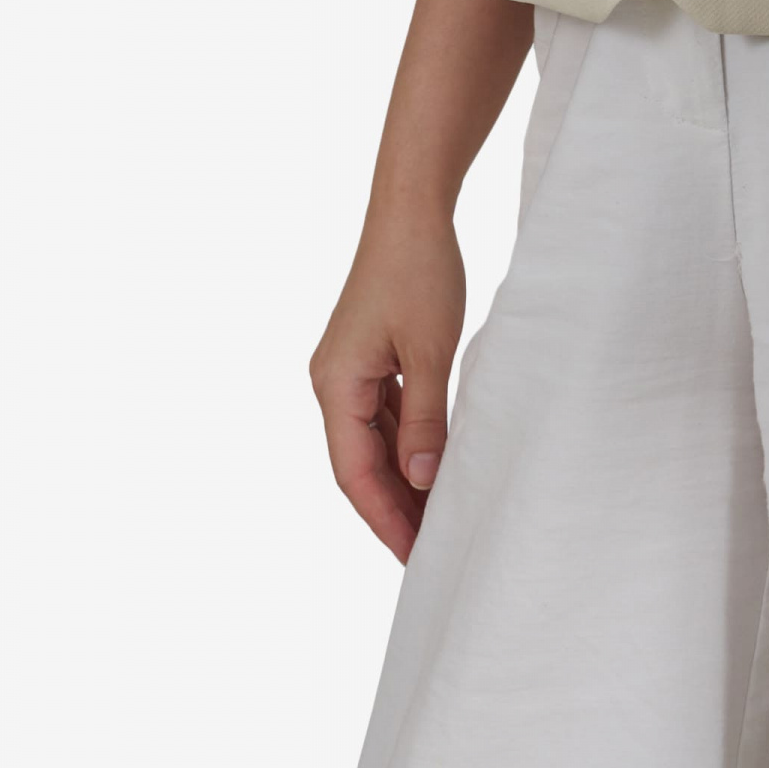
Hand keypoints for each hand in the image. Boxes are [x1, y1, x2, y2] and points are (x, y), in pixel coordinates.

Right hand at [309, 213, 466, 563]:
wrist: (411, 210)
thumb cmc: (420, 271)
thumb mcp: (431, 351)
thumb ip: (426, 420)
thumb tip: (423, 482)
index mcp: (335, 385)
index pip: (354, 473)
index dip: (385, 518)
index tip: (414, 556)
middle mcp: (332, 382)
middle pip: (359, 463)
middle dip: (393, 508)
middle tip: (430, 552)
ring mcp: (349, 370)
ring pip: (372, 442)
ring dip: (401, 479)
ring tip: (436, 520)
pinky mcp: (369, 356)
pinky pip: (384, 415)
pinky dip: (407, 444)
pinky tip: (432, 467)